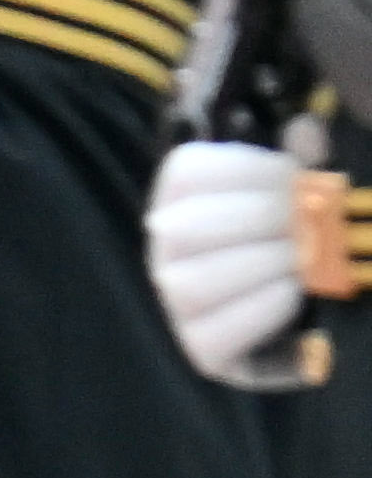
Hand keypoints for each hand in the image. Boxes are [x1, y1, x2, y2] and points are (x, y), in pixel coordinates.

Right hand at [149, 139, 328, 391]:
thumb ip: (304, 161)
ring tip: (304, 263)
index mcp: (181, 196)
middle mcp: (165, 247)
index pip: (186, 173)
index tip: (295, 178)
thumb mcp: (301, 192)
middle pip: (187, 228)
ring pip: (193, 283)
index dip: (247, 172)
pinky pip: (214, 335)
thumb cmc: (299, 235)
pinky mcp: (201, 349)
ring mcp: (176, 300)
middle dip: (260, 224)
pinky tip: (293, 296)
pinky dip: (259, 312)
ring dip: (259, 268)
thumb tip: (306, 128)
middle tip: (308, 225)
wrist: (312, 307)